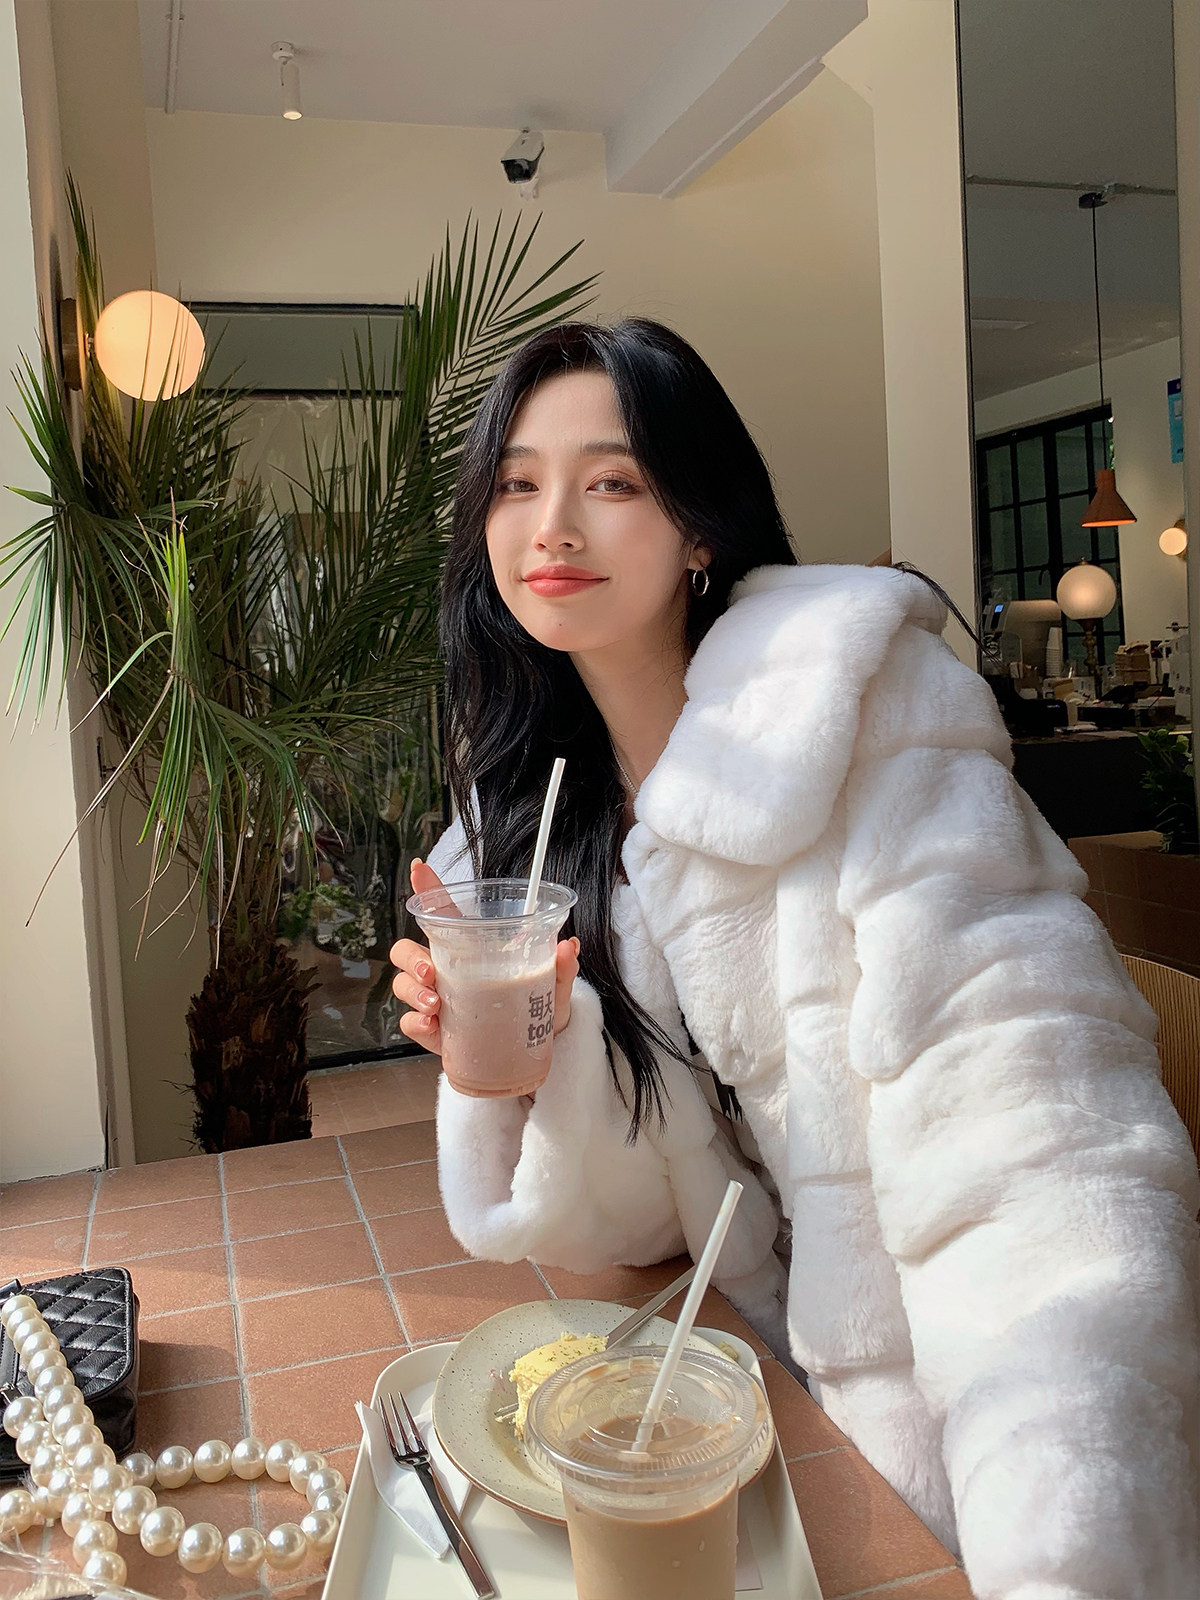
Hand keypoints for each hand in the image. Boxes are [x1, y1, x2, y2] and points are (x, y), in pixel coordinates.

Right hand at [390, 858, 580, 1053]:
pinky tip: (433, 1025)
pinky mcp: (433, 1030)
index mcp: (469, 950)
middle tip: (430, 972)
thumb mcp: (551, 986)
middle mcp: (445, 971)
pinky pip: (411, 1022)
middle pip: (406, 950)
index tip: (419, 869)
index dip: (428, 889)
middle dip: (411, 958)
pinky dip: (418, 1023)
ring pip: (403, 984)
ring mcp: (435, 1000)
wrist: (527, 1054)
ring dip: (413, 991)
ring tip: (437, 1004)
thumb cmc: (533, 1010)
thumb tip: (569, 944)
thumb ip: (561, 966)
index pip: (442, 913)